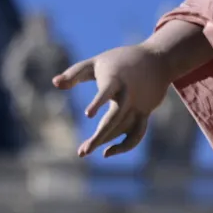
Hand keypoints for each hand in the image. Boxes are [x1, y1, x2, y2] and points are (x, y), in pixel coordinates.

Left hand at [52, 42, 173, 157]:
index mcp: (115, 79)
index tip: (88, 114)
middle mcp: (129, 95)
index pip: (107, 91)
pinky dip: (125, 146)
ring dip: (106, 142)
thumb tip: (54, 83)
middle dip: (100, 137)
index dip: (98, 102)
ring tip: (84, 151)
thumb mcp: (96, 63)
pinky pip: (137, 134)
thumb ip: (75, 73)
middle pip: (115, 119)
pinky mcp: (145, 114)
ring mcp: (139, 106)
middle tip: (83, 152)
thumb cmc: (119, 61)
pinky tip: (107, 152)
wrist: (158, 60)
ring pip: (123, 129)